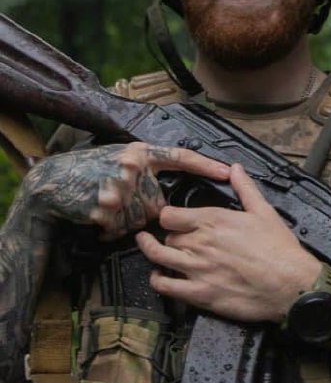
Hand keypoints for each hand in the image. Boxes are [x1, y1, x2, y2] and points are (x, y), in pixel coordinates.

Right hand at [24, 143, 229, 240]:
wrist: (50, 182)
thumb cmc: (89, 170)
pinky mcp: (105, 209)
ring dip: (125, 220)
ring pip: (139, 219)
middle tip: (121, 201)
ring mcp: (118, 189)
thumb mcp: (120, 158)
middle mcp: (132, 168)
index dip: (205, 165)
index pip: (180, 157)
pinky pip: (120, 229)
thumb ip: (147, 169)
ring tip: (105, 206)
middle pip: (158, 203)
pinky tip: (97, 215)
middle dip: (142, 209)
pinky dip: (110, 228)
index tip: (227, 171)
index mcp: (139, 153)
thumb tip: (169, 194)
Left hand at [137, 163, 319, 321]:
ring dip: (151, 252)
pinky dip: (157, 280)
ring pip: (158, 257)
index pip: (170, 215)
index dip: (168, 217)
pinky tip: (160, 277)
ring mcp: (197, 269)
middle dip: (168, 236)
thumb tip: (235, 168)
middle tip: (172, 238)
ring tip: (148, 248)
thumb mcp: (264, 211)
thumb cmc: (280, 249)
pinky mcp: (199, 294)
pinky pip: (165, 286)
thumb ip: (245, 188)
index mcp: (213, 221)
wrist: (290, 284)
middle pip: (167, 236)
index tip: (171, 219)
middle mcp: (199, 243)